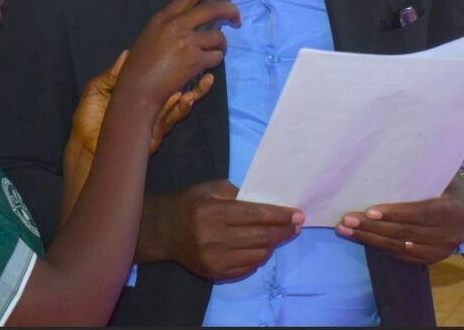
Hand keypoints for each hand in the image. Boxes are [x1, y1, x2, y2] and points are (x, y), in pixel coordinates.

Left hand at [73, 52, 214, 154]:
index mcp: (135, 94)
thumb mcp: (96, 90)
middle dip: (191, 79)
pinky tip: (187, 98)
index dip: (169, 66)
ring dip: (193, 92)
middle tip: (204, 65)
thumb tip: (125, 53)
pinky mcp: (155, 133)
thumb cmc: (87, 119)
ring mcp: (153, 119)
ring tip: (205, 80)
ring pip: (179, 104)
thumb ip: (112, 74)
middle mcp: (148, 105)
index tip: (182, 52)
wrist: (85, 147)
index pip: (156, 77)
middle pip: (174, 89)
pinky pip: (172, 119)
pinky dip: (182, 108)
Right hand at [112, 0, 238, 119]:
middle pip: (212, 9)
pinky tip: (205, 66)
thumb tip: (189, 23)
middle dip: (229, 11)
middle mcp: (176, 25)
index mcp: (163, 17)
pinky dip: (214, 61)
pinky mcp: (195, 59)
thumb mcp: (149, 37)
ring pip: (218, 37)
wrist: (137, 89)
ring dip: (220, 45)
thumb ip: (168, 27)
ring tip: (215, 51)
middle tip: (236, 17)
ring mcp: (187, 42)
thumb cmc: (139, 66)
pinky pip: (215, 57)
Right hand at [143, 180, 304, 280]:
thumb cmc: (191, 203)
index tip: (298, 215)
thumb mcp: (211, 188)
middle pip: (261, 237)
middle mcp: (214, 238)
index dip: (280, 215)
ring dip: (273, 245)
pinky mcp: (215, 274)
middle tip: (297, 226)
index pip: (255, 215)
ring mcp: (215, 259)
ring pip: (258, 254)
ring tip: (278, 235)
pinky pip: (248, 267)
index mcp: (213, 212)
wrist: (165, 231)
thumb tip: (268, 205)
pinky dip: (259, 257)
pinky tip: (261, 247)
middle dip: (284, 231)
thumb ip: (238, 193)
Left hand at [335, 173, 463, 264]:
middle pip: (405, 232)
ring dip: (370, 239)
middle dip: (372, 227)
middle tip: (346, 220)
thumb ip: (418, 175)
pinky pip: (403, 256)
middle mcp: (449, 234)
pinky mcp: (432, 259)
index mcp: (452, 210)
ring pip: (400, 247)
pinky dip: (381, 247)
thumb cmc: (445, 184)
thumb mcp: (439, 175)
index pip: (420, 213)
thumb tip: (382, 163)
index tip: (369, 211)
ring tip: (345, 230)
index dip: (395, 213)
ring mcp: (441, 250)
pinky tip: (362, 238)